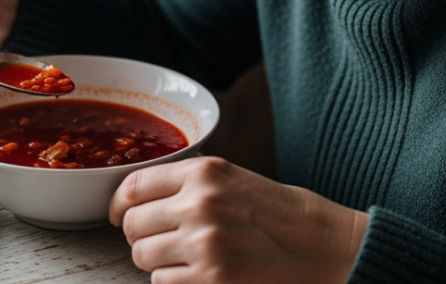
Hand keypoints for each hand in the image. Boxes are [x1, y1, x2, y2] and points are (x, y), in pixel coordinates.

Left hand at [109, 156, 368, 283]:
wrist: (326, 246)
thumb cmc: (282, 214)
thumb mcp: (234, 178)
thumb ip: (188, 184)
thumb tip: (137, 198)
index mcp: (204, 173)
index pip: (133, 186)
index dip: (119, 206)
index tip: (119, 216)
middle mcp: (199, 204)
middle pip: (133, 225)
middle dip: (141, 237)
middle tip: (161, 242)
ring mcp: (204, 244)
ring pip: (142, 257)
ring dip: (157, 263)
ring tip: (187, 260)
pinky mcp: (211, 280)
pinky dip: (174, 283)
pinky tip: (199, 276)